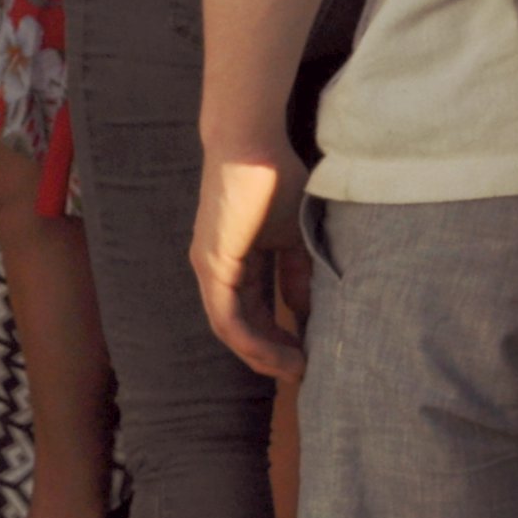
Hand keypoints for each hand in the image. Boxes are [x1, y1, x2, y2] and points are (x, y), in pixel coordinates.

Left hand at [191, 142, 307, 376]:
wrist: (253, 145)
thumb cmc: (276, 179)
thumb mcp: (294, 235)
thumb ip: (296, 272)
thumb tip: (303, 310)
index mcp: (234, 261)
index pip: (252, 311)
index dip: (279, 336)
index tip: (308, 353)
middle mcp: (215, 269)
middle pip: (240, 327)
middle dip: (271, 354)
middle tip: (303, 372)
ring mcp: (209, 267)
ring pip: (231, 329)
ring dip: (263, 354)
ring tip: (297, 369)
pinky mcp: (212, 264)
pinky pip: (227, 316)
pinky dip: (252, 340)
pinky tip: (280, 354)